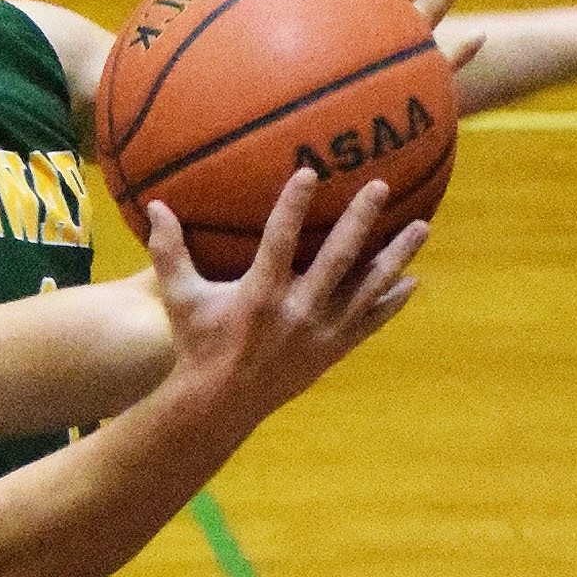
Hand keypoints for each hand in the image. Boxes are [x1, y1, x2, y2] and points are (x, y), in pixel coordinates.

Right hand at [145, 168, 424, 423]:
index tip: (311, 172)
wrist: (221, 404)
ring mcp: (320, 333)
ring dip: (395, 257)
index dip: (294, 206)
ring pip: (366, 289)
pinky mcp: (333, 350)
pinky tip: (413, 281)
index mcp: (259, 296)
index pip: (279, 241)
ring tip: (422, 227)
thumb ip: (168, 251)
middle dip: (360, 220)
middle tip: (380, 186)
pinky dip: (392, 302)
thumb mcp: (180, 298)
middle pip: (337, 259)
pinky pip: (369, 322)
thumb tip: (153, 205)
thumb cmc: (198, 344)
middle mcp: (296, 313)